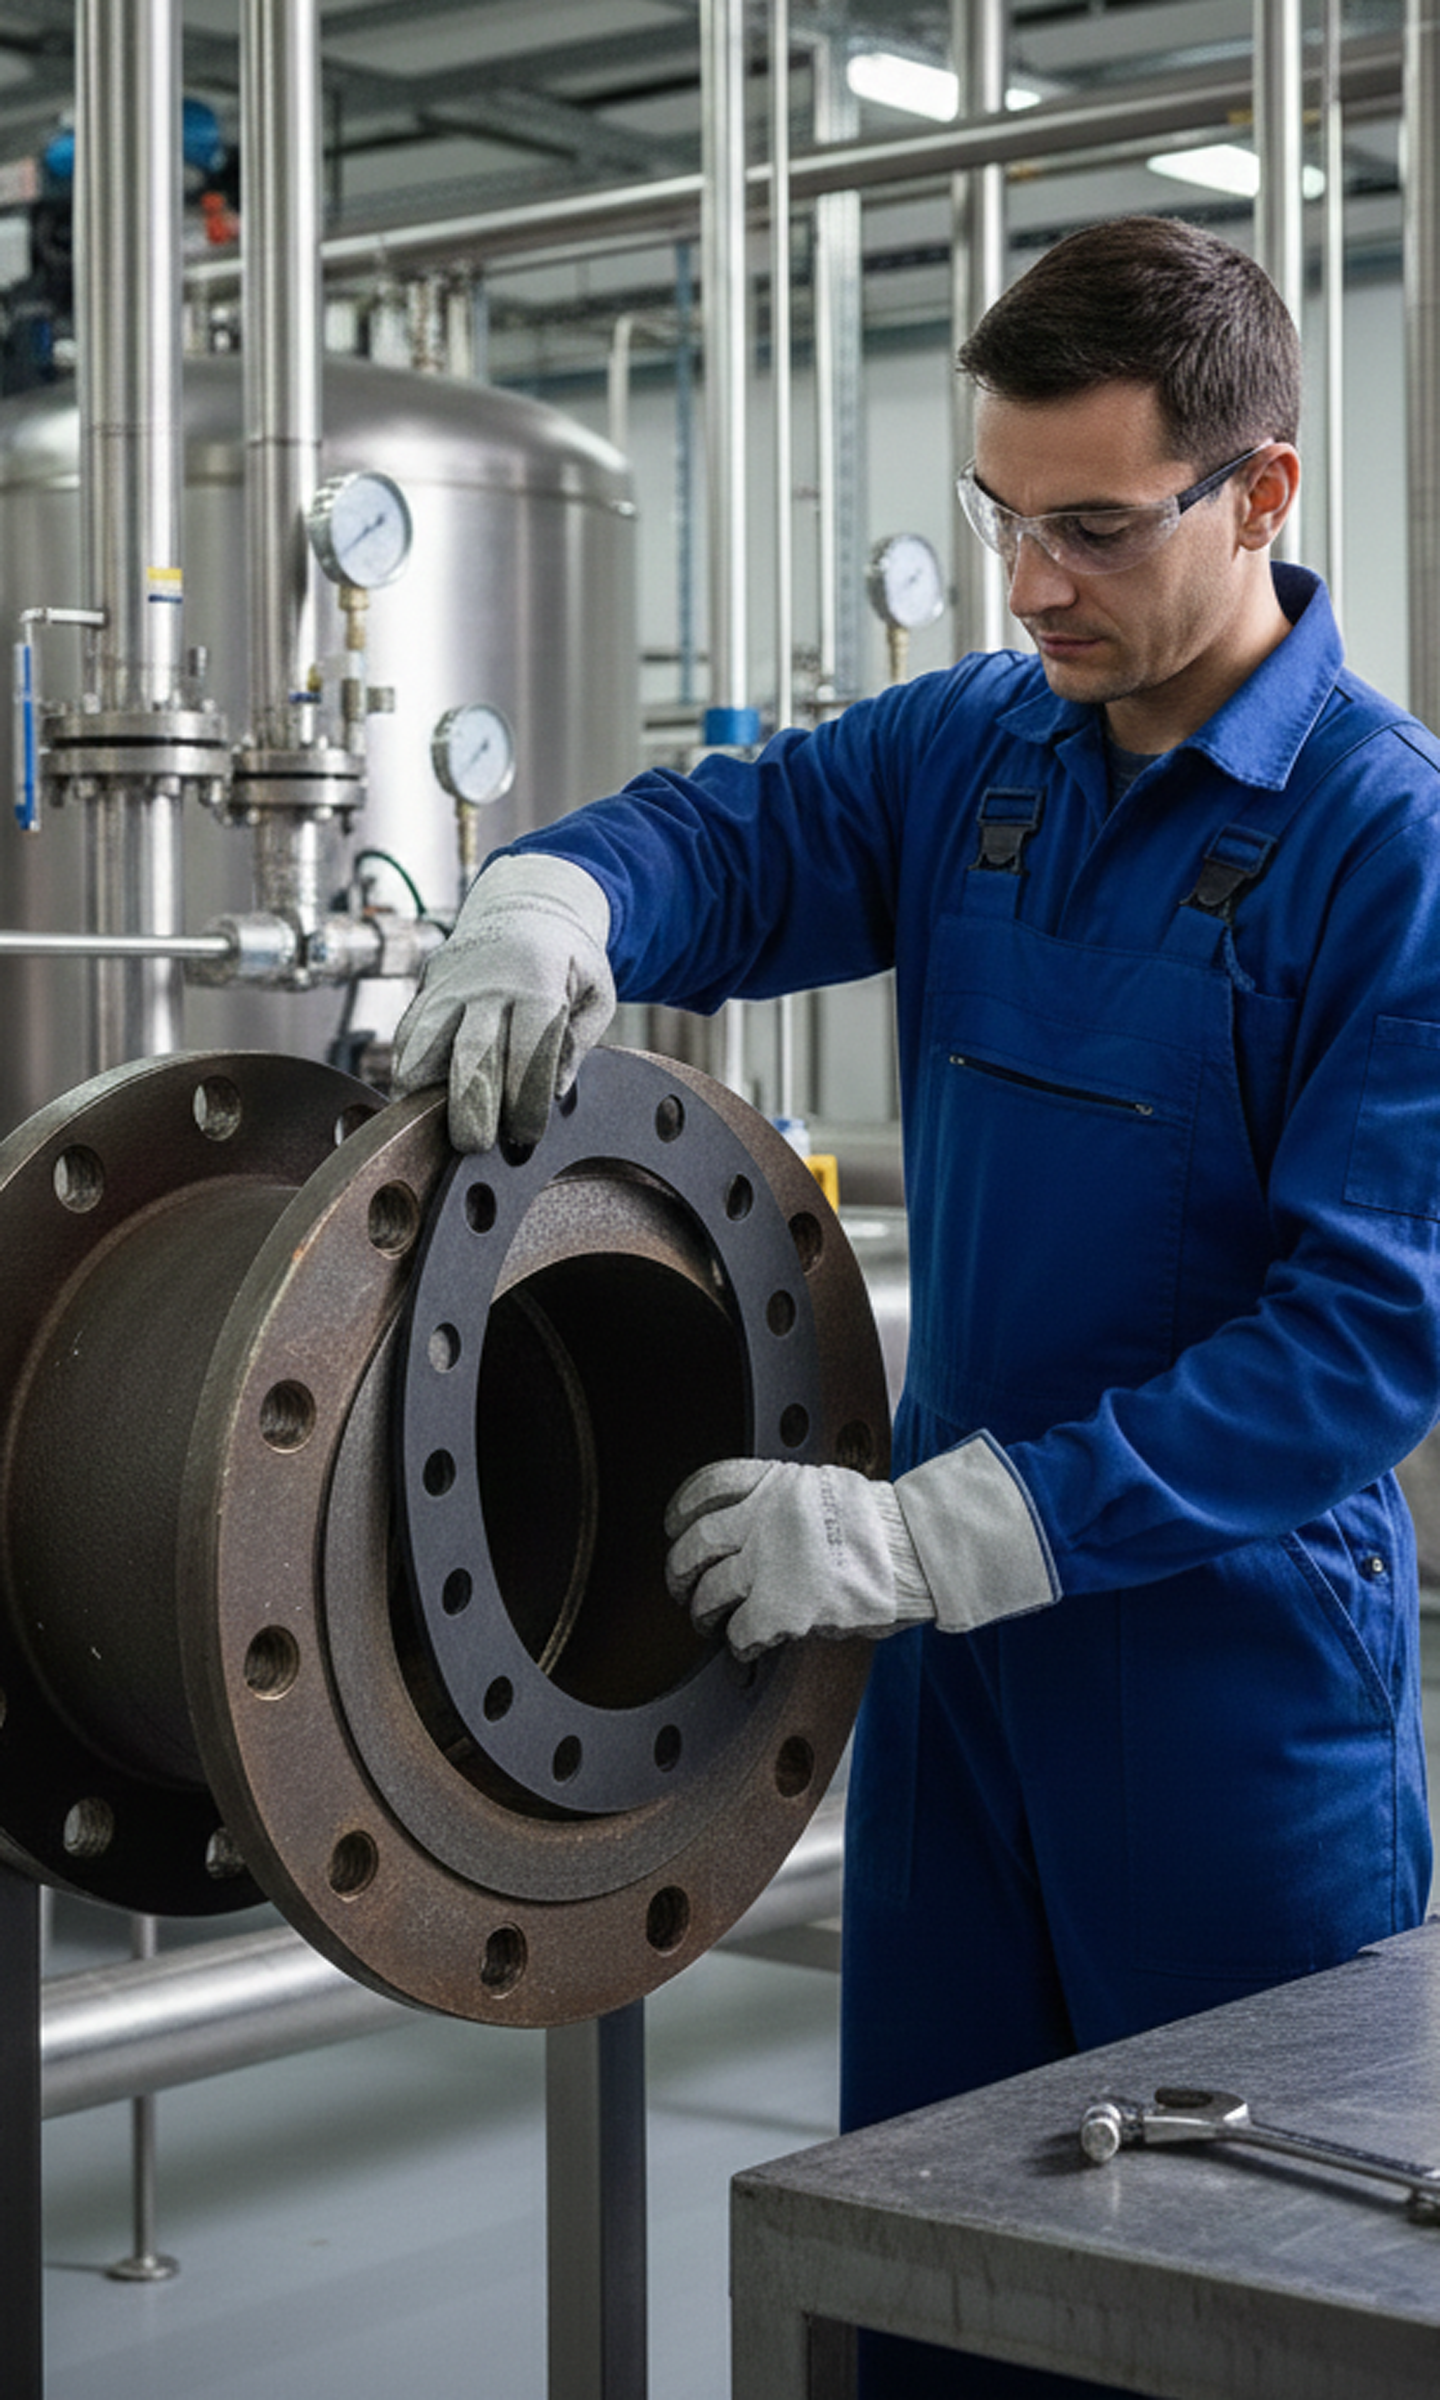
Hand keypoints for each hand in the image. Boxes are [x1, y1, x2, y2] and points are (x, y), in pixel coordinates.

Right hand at [391, 853, 613, 1151]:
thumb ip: (579, 1044)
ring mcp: (449, 987)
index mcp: (538, 984)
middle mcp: (487, 985)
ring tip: (429, 1133)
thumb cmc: (568, 961)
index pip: (529, 1054)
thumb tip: (554, 1092)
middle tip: (474, 1146)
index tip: (527, 1137)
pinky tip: (415, 1105)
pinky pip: (405, 1037)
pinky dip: (406, 1073)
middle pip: (472, 1055)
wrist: (525, 909)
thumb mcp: (596, 994)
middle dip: (471, 1109)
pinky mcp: (425, 992)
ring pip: (423, 1045)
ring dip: (423, 1094)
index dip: (526, 1102)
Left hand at [664, 1436, 1060, 1661]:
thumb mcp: (824, 1489)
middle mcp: (763, 1518)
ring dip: (702, 1611)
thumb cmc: (884, 1525)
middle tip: (682, 1585)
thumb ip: (784, 1503)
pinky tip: (746, 1646)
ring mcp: (769, 1563)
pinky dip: (738, 1643)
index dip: (681, 1508)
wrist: (918, 1548)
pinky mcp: (782, 1607)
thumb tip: (755, 1526)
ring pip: (709, 1590)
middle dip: (679, 1569)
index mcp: (774, 1482)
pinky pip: (740, 1631)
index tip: (674, 1524)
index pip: (706, 1485)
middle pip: (695, 1543)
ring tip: (707, 1620)